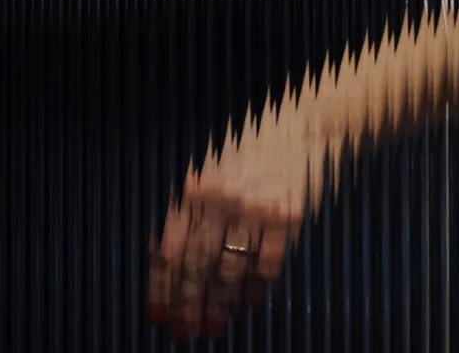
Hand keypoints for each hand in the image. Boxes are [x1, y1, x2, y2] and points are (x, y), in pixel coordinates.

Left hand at [148, 105, 307, 339]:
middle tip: (184, 333)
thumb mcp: (210, 167)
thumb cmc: (249, 149)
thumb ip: (190, 208)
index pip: (170, 247)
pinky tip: (250, 307)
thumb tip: (166, 260)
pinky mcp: (286, 218)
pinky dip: (256, 291)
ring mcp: (255, 210)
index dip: (162, 286)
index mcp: (195, 188)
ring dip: (219, 306)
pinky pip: (266, 266)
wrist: (299, 126)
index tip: (158, 315)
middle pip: (196, 266)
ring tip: (213, 329)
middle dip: (187, 306)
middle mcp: (221, 200)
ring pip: (229, 272)